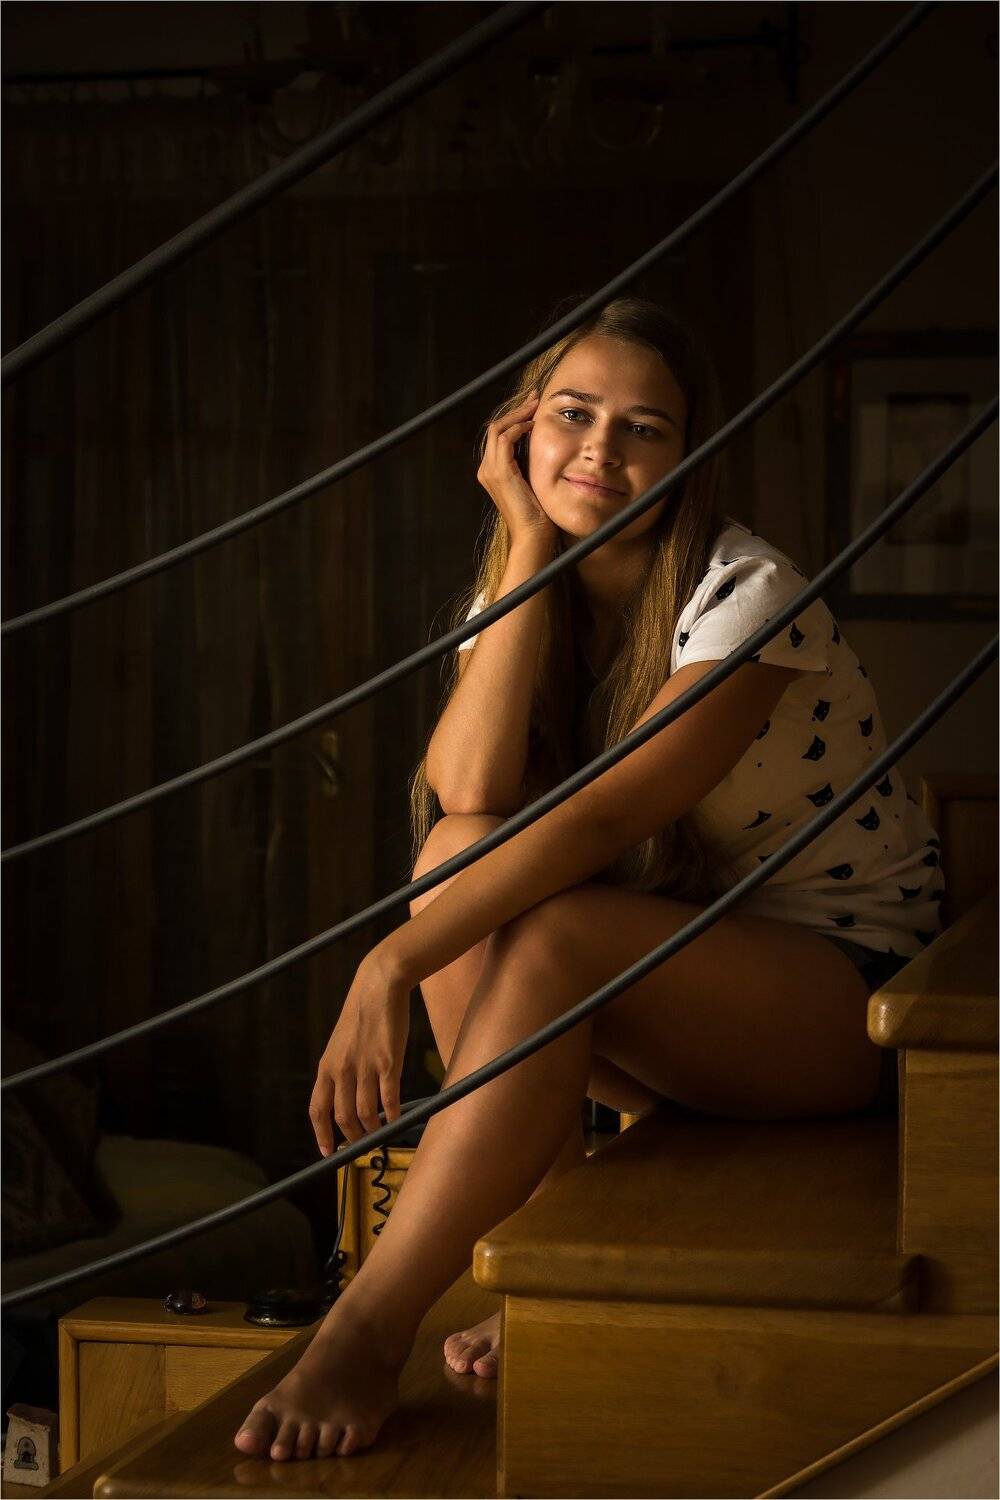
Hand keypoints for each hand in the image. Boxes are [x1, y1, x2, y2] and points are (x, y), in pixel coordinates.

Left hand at [309, 949, 409, 1153]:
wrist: (379, 986)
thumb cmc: (361, 1014)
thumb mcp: (340, 1044)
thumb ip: (339, 1070)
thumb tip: (344, 1098)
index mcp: (326, 1066)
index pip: (318, 1110)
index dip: (322, 1135)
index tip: (328, 1152)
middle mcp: (342, 1070)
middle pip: (343, 1117)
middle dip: (352, 1138)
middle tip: (362, 1145)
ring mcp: (365, 1067)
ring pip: (366, 1113)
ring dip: (373, 1130)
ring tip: (379, 1134)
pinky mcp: (388, 1062)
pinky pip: (389, 1098)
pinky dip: (393, 1114)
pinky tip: (396, 1119)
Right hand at [476, 397, 556, 544]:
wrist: (533, 535)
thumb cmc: (538, 514)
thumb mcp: (533, 482)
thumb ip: (530, 465)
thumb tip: (543, 445)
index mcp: (492, 471)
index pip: (498, 435)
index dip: (515, 418)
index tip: (533, 407)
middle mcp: (486, 469)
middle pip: (495, 427)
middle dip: (516, 410)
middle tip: (535, 398)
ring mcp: (490, 471)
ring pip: (498, 429)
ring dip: (518, 415)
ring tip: (535, 406)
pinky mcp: (500, 473)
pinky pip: (505, 439)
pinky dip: (518, 428)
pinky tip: (534, 425)